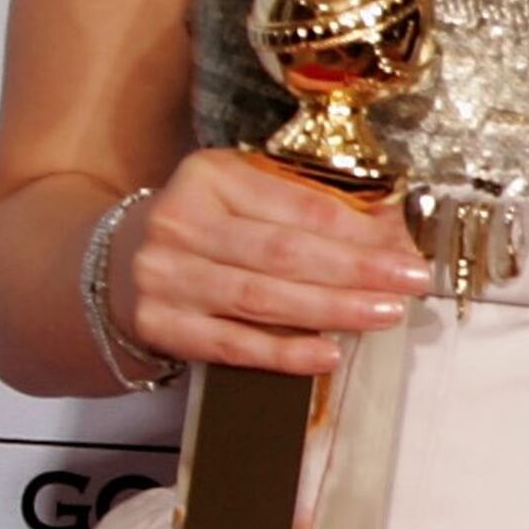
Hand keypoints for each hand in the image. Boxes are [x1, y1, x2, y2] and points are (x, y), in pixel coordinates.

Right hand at [117, 147, 429, 373]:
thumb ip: (308, 209)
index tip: (405, 248)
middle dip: (357, 271)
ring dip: (332, 310)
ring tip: (383, 314)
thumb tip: (391, 236)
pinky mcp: (159, 324)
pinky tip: (328, 353)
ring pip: (262, 298)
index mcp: (210, 175)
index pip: (297, 205)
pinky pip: (232, 344)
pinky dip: (284, 353)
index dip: (358, 230)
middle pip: (284, 252)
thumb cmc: (204, 226)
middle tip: (409, 283)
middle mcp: (180, 222)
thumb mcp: (246, 196)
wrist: (119, 262)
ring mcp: (164, 276)